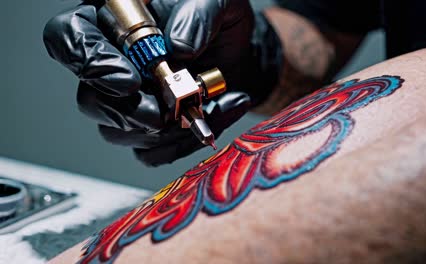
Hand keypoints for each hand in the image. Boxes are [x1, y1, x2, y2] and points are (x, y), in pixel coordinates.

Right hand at [43, 0, 280, 164]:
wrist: (240, 50)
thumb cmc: (217, 20)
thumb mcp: (213, 2)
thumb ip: (196, 16)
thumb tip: (179, 47)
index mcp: (113, 21)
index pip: (70, 36)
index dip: (88, 61)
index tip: (128, 81)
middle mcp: (114, 62)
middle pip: (91, 97)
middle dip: (130, 112)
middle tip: (165, 111)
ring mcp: (129, 99)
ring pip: (119, 131)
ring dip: (164, 131)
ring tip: (204, 107)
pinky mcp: (149, 127)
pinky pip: (151, 151)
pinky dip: (184, 143)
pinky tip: (215, 115)